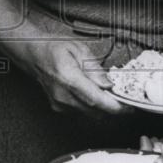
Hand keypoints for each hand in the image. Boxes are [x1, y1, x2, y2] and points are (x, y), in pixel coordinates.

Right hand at [14, 39, 129, 116]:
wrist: (32, 54)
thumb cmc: (53, 47)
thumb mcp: (78, 49)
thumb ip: (95, 68)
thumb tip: (109, 84)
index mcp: (68, 78)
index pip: (97, 100)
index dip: (116, 107)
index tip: (130, 107)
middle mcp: (63, 95)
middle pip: (96, 111)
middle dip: (114, 109)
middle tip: (126, 101)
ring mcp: (60, 103)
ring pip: (90, 115)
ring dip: (104, 109)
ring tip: (111, 96)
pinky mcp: (59, 108)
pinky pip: (82, 112)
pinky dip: (92, 107)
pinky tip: (95, 95)